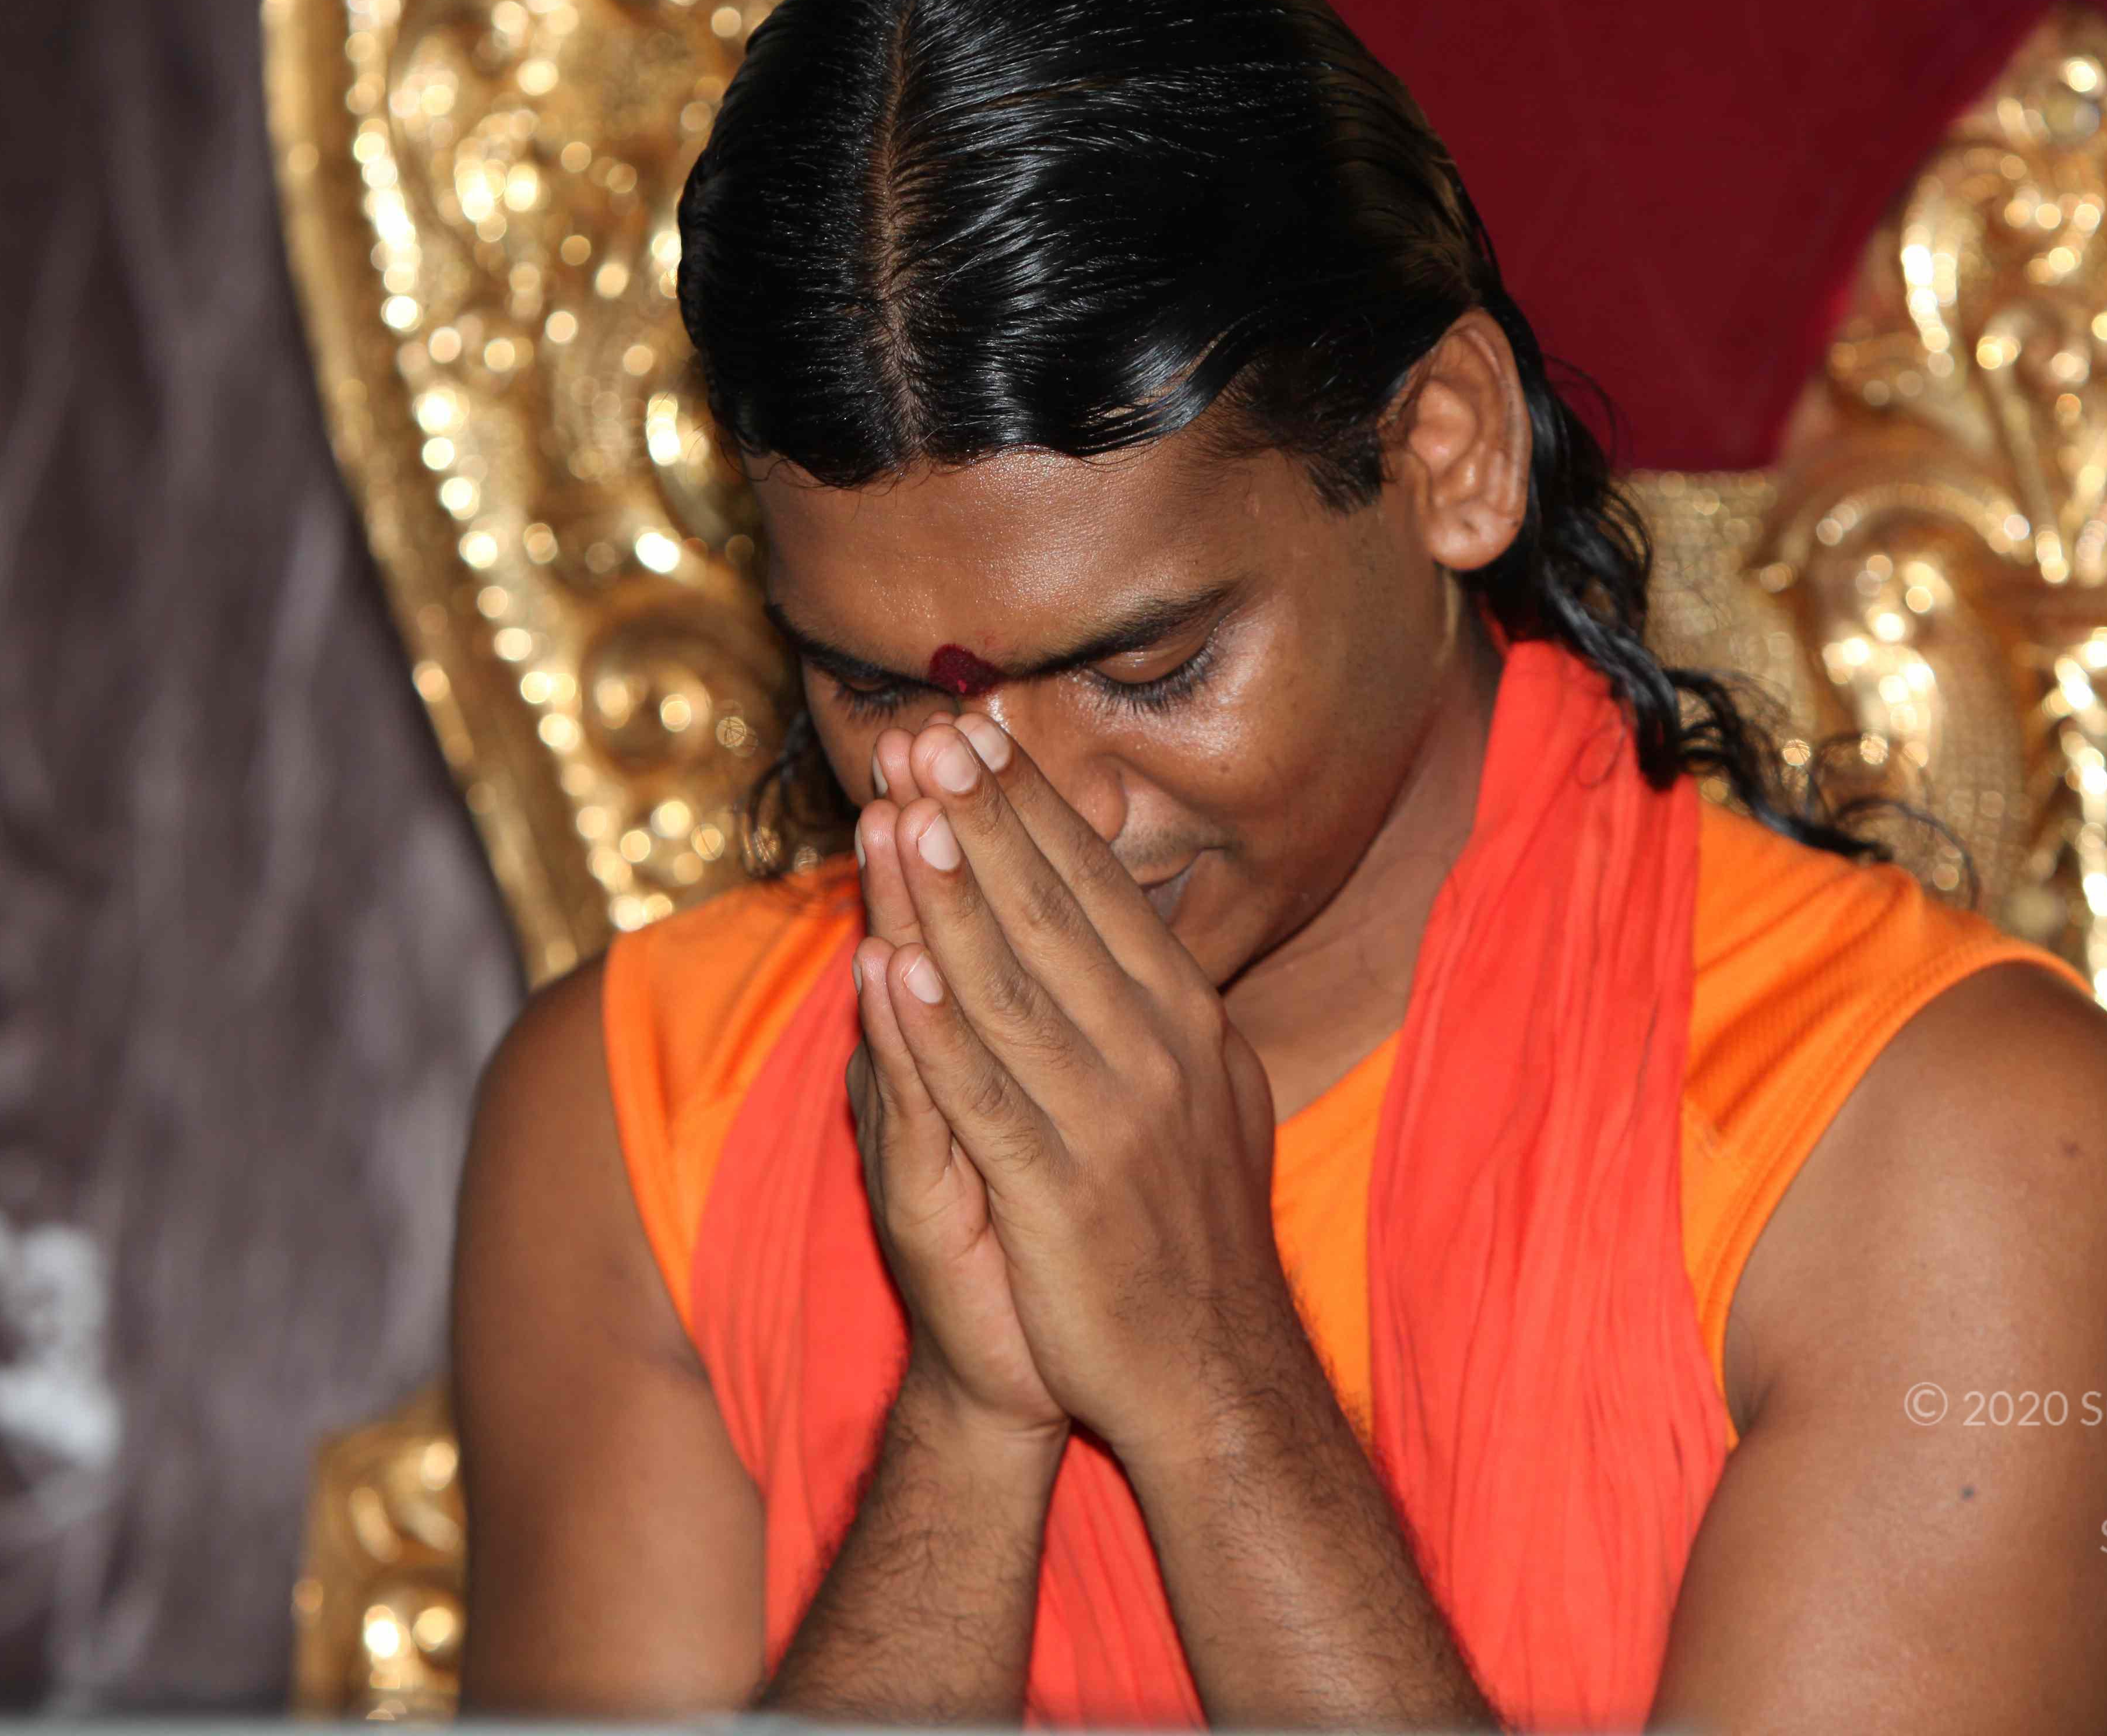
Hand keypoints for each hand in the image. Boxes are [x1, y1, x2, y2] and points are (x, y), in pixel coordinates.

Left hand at [870, 713, 1304, 1466]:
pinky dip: (935, 1029)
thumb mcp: (1202, 1089)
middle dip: (984, 819)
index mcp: (1187, 1021)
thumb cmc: (1187, 1231)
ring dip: (952, 895)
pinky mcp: (1059, 1195)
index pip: (1098, 890)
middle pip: (1054, 915)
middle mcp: (1158, 1053)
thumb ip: (1153, 997)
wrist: (1215, 1376)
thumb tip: (1116, 904)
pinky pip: (985, 1096)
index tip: (978, 730)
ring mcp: (1111, 1122)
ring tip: (901, 815)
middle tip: (929, 734)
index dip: (1031, 807)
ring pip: (1014, 987)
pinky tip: (891, 968)